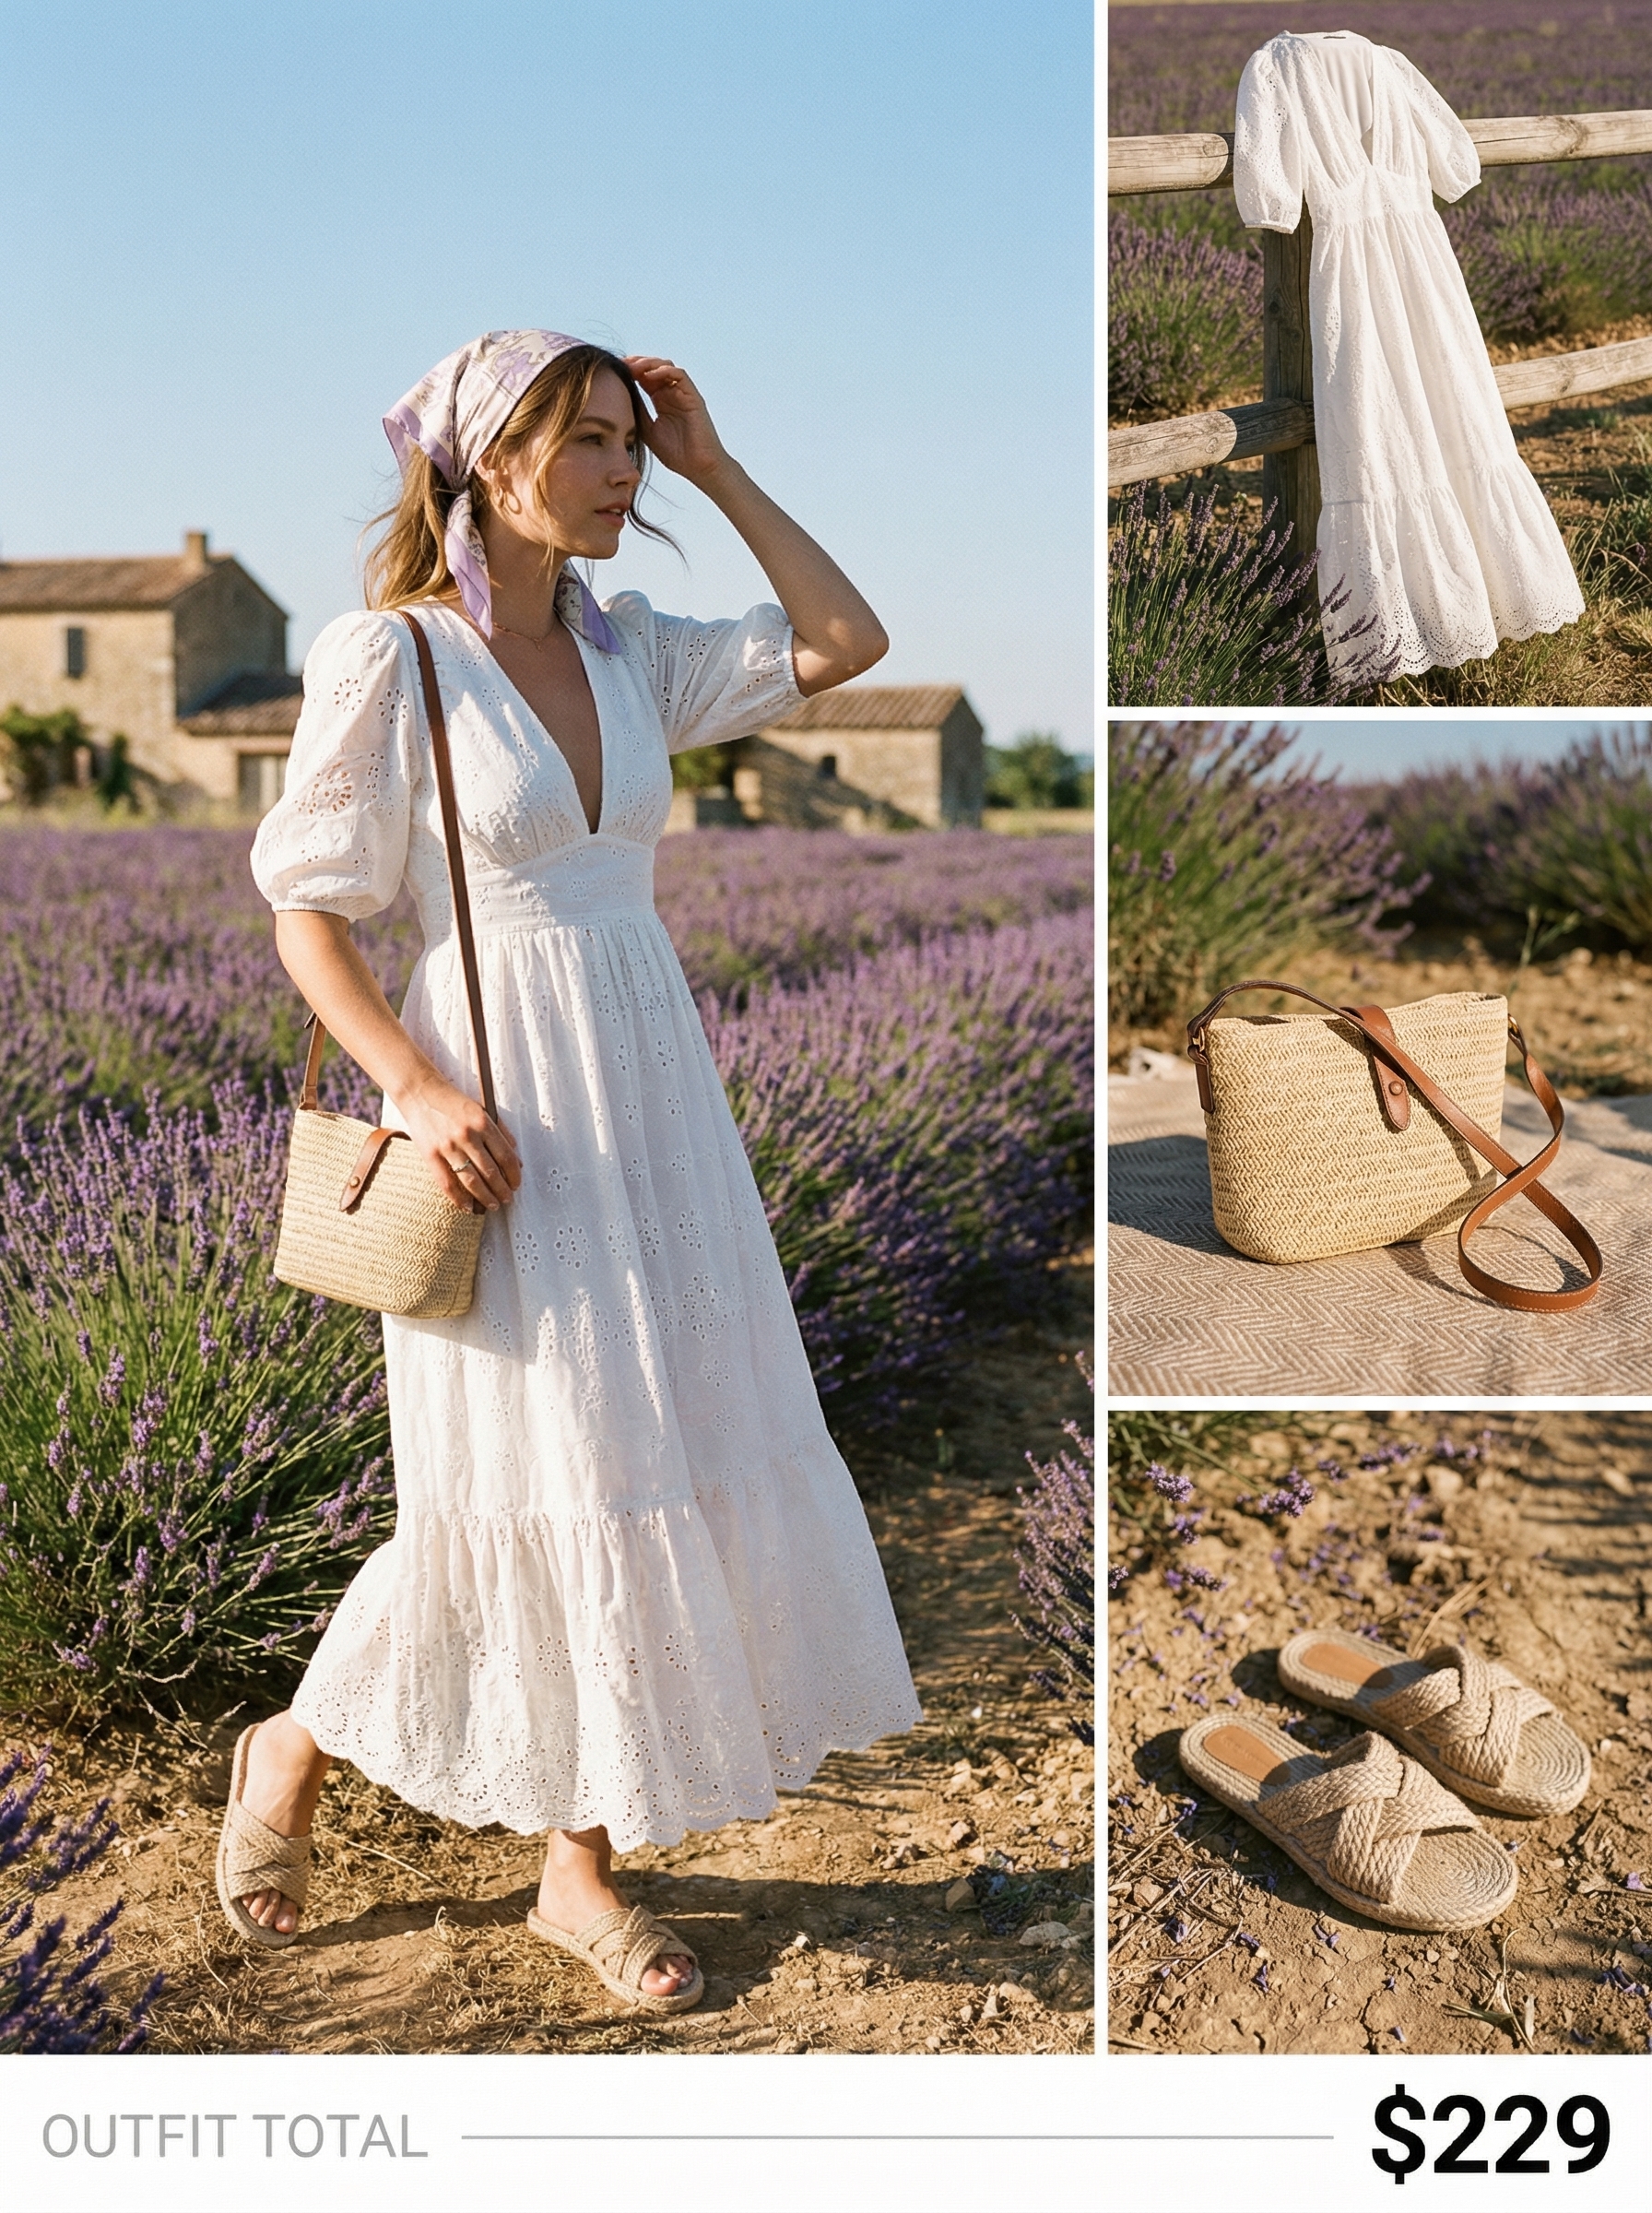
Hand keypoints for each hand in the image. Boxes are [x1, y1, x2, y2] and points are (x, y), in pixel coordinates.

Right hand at [400, 1075, 521, 1210]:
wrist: (420, 1093)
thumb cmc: (453, 1102)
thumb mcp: (481, 1109)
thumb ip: (500, 1131)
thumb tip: (515, 1156)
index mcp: (483, 1122)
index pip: (505, 1156)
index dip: (514, 1174)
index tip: (516, 1184)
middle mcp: (467, 1135)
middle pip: (491, 1172)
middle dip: (502, 1190)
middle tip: (507, 1199)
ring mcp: (448, 1147)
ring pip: (471, 1181)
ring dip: (485, 1198)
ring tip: (493, 1205)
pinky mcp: (430, 1155)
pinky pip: (447, 1183)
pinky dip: (459, 1199)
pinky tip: (468, 1206)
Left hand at [624, 356, 731, 487]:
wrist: (699, 468)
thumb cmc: (676, 454)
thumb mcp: (648, 431)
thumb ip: (637, 412)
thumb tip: (620, 396)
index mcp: (661, 401)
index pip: (644, 377)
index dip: (629, 371)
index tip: (614, 371)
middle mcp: (672, 394)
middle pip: (653, 367)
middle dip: (636, 363)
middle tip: (622, 364)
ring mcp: (683, 394)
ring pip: (666, 367)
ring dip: (649, 363)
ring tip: (634, 367)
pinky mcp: (693, 397)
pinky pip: (680, 375)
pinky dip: (665, 371)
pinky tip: (650, 375)